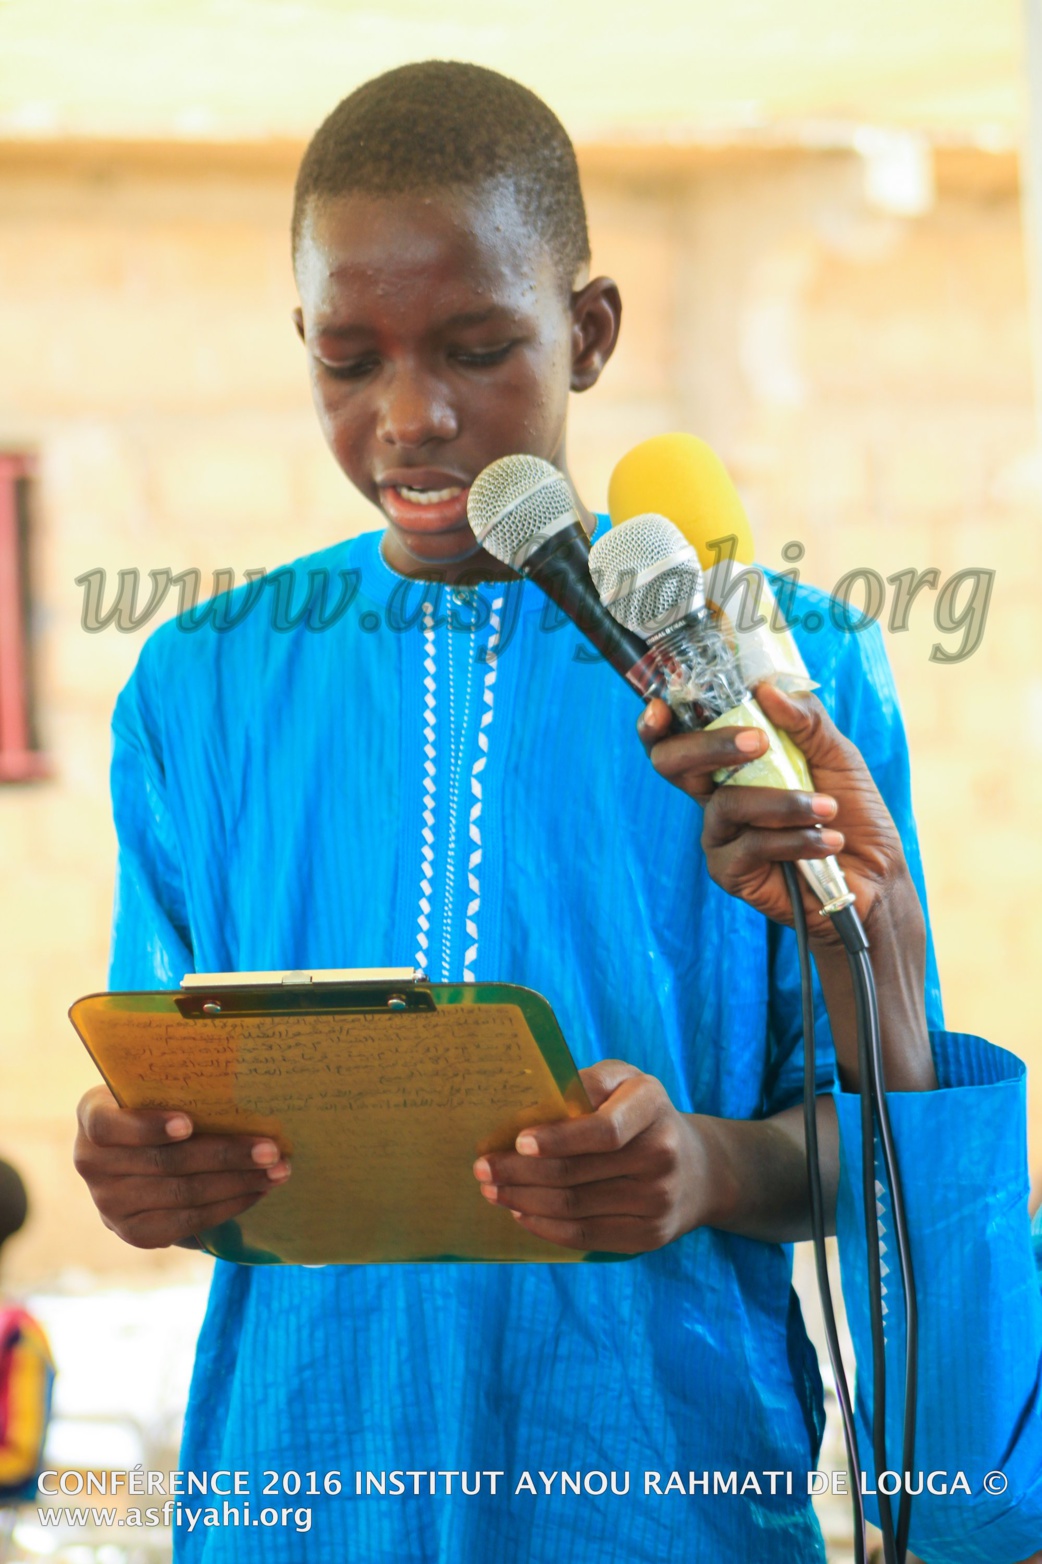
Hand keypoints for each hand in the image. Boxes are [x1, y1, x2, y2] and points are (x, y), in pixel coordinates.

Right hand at [74, 1085, 290, 1248]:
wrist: (136, 1154)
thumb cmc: (158, 1105)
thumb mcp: (155, 1089)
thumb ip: (179, 1088)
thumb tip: (242, 1085)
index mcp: (92, 1114)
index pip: (109, 1124)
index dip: (148, 1126)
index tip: (189, 1123)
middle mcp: (90, 1161)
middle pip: (165, 1163)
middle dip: (225, 1155)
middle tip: (271, 1149)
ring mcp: (108, 1203)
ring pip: (183, 1194)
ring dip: (238, 1183)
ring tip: (277, 1171)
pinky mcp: (133, 1233)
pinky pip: (187, 1222)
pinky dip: (228, 1206)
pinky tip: (256, 1192)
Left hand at [472, 1060, 715, 1252]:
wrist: (699, 1168)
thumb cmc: (640, 1114)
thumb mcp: (623, 1080)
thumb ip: (585, 1083)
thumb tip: (531, 1104)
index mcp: (651, 1106)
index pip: (603, 1130)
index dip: (558, 1139)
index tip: (517, 1141)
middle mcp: (662, 1155)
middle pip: (577, 1174)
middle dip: (519, 1173)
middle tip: (482, 1168)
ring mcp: (658, 1201)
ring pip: (574, 1208)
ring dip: (523, 1200)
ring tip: (492, 1190)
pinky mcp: (649, 1236)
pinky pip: (586, 1236)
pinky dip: (545, 1226)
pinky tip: (520, 1211)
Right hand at [639, 682, 918, 949]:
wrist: (875, 875)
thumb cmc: (851, 812)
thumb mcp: (838, 754)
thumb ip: (805, 720)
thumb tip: (765, 689)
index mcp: (730, 763)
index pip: (679, 736)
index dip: (656, 723)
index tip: (659, 709)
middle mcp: (715, 795)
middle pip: (672, 764)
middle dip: (708, 746)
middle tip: (759, 743)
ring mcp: (719, 835)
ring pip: (727, 804)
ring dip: (783, 803)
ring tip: (828, 809)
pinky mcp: (730, 872)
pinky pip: (749, 846)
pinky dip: (793, 838)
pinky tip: (828, 841)